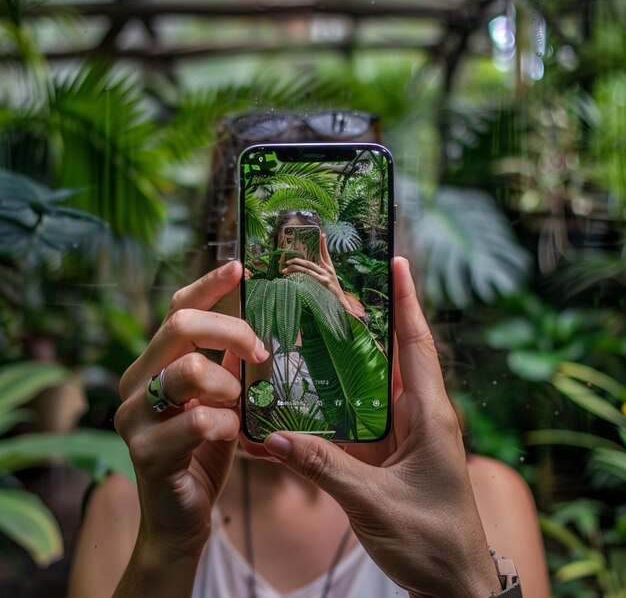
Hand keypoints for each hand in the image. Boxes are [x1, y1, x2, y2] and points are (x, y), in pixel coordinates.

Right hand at [114, 262, 267, 559]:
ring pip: (188, 371)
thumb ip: (228, 366)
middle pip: (180, 326)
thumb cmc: (203, 450)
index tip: (239, 268)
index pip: (177, 309)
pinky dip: (225, 424)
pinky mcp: (146, 452)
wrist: (182, 516)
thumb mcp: (219, 400)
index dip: (208, 285)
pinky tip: (229, 434)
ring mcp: (134, 416)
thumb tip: (256, 332)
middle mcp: (136, 381)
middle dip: (231, 331)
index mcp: (154, 363)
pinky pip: (197, 422)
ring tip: (237, 404)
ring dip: (227, 386)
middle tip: (260, 351)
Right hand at [262, 257, 500, 597]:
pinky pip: (363, 419)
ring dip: (349, 362)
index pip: (418, 344)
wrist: (453, 586)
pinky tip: (310, 398)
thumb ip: (324, 468)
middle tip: (336, 291)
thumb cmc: (431, 543)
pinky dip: (338, 405)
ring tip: (314, 334)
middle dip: (370, 321)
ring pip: (375, 386)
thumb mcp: (374, 503)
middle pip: (394, 356)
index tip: (399, 262)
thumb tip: (273, 438)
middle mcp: (420, 416)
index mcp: (430, 416)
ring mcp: (406, 435)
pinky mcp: (392, 454)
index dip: (408, 301)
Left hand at [282, 234, 361, 314]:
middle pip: (310, 262)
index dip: (322, 244)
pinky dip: (302, 274)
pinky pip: (310, 276)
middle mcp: (328, 271)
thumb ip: (323, 275)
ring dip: (296, 266)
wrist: (343, 304)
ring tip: (287, 267)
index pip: (324, 254)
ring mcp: (326, 276)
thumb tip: (313, 273)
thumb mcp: (330, 282)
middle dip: (298, 260)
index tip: (321, 234)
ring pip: (308, 267)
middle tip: (287, 260)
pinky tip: (294, 274)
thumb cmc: (334, 294)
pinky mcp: (324, 282)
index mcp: (330, 269)